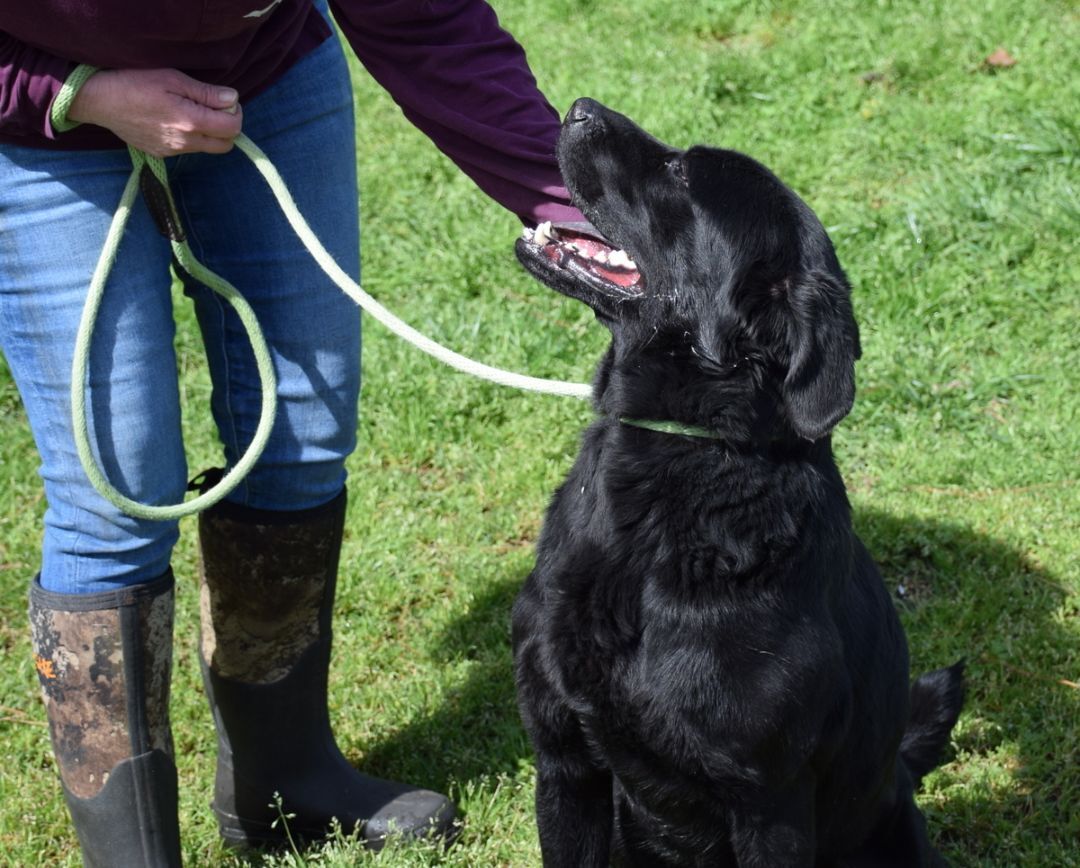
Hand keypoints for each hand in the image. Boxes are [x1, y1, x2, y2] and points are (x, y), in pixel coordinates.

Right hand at [67, 68, 242, 156]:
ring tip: (190, 111)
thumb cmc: (135, 82)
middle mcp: (184, 142)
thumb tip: (232, 99)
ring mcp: (172, 151)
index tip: (225, 101)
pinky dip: (190, 138)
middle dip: (227, 128)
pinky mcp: (160, 155)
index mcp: (190, 122)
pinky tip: (172, 121)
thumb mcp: (173, 79)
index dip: (235, 114)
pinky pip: (186, 150)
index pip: (233, 128)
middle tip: (214, 109)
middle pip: (225, 145)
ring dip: (208, 133)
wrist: (99, 100)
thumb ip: (206, 93)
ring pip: (206, 148)